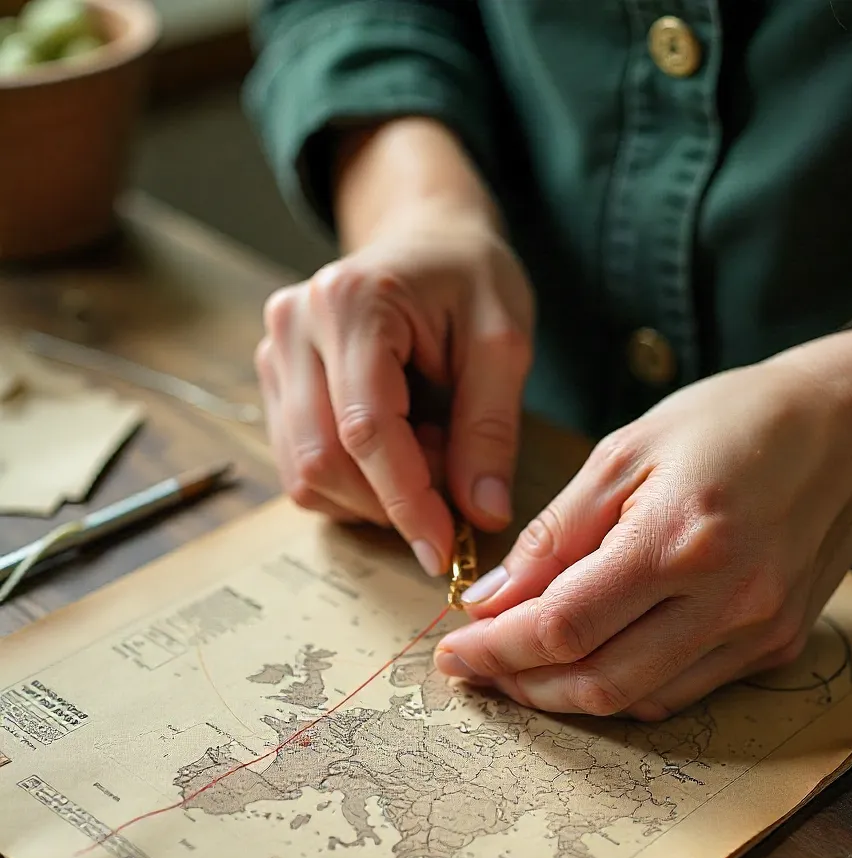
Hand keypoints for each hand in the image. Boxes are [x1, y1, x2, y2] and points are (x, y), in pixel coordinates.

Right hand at [255, 203, 533, 576]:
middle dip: (391, 501)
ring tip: (429, 450)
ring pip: (305, 472)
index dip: (407, 502)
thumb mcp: (504, 341)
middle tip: (452, 484)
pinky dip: (354, 483)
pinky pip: (302, 464)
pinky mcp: (275, 379)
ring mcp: (274, 352)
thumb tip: (481, 514)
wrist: (426, 236)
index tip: (444, 553)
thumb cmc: (470, 277)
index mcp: (350, 304)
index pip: (366, 430)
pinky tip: (398, 449)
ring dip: (373, 494)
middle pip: (324, 460)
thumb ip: (490, 428)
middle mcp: (294, 326)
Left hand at [433, 355, 851, 719]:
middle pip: (598, 680)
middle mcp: (726, 599)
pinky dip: (623, 687)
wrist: (849, 432)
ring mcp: (758, 631)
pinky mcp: (777, 646)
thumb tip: (492, 598)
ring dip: (568, 695)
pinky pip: (682, 691)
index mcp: (678, 538)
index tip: (454, 650)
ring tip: (523, 667)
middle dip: (522, 684)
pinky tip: (590, 660)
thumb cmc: (730, 422)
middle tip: (479, 667)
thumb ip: (554, 534)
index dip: (497, 648)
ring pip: (638, 701)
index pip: (564, 624)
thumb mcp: (625, 453)